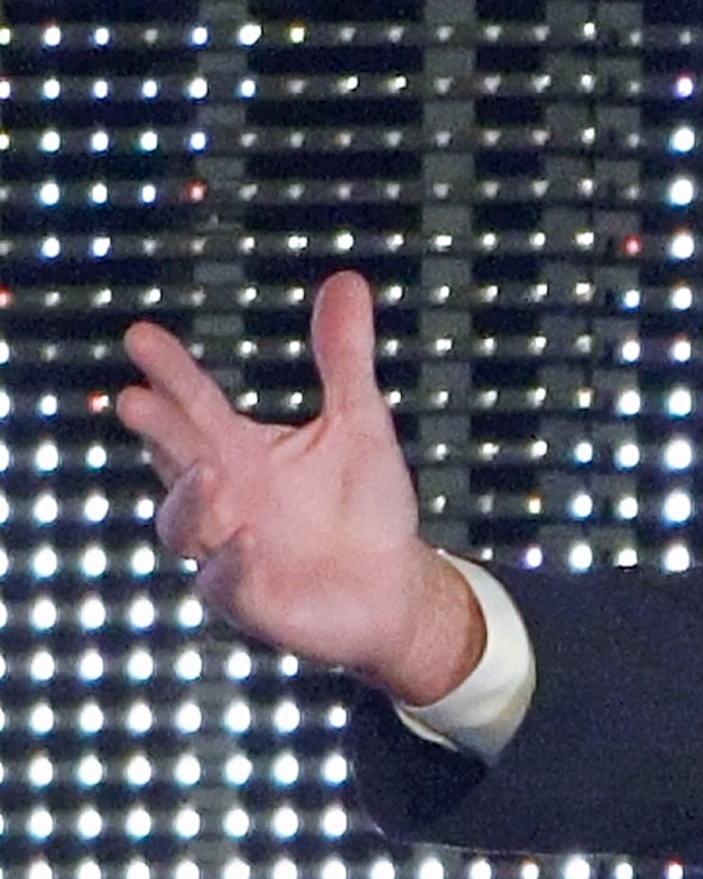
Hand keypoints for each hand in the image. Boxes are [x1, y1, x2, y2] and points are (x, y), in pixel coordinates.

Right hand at [115, 271, 482, 707]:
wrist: (394, 586)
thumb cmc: (364, 505)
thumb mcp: (361, 423)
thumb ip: (344, 358)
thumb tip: (345, 279)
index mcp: (238, 451)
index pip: (193, 404)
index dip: (167, 372)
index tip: (141, 336)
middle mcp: (221, 497)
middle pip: (173, 458)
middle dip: (154, 431)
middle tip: (131, 398)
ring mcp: (228, 549)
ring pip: (182, 525)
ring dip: (188, 498)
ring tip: (209, 467)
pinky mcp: (251, 599)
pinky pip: (226, 583)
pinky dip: (228, 562)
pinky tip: (245, 539)